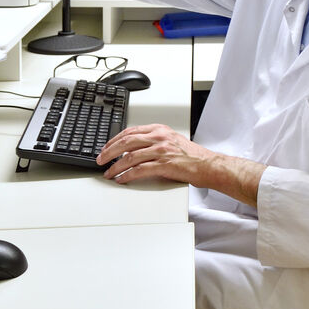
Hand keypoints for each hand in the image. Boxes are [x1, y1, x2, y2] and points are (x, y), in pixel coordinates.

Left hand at [97, 123, 214, 185]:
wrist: (207, 165)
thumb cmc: (191, 155)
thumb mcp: (171, 140)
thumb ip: (153, 141)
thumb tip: (132, 150)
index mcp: (160, 129)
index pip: (130, 131)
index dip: (114, 140)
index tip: (106, 147)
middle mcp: (160, 137)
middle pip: (126, 141)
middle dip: (110, 152)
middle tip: (101, 160)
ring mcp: (162, 150)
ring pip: (130, 156)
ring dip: (116, 166)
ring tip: (108, 172)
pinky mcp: (164, 165)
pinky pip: (140, 170)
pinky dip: (127, 175)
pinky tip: (122, 178)